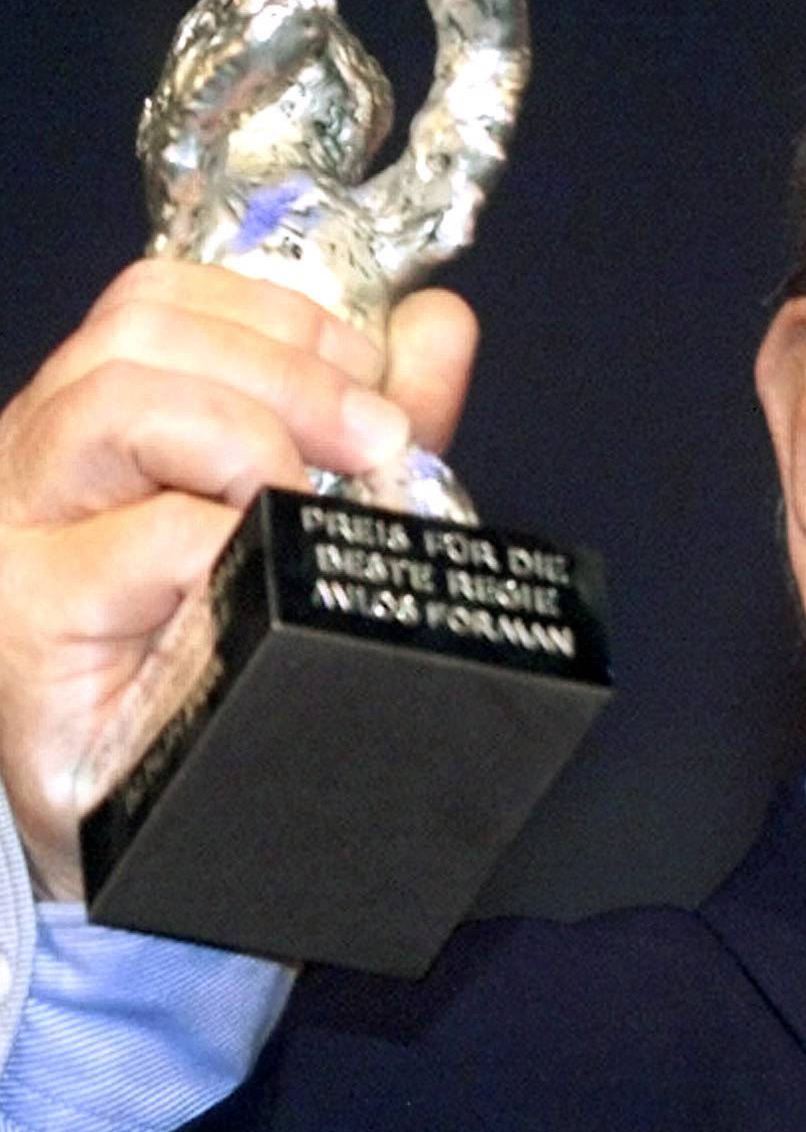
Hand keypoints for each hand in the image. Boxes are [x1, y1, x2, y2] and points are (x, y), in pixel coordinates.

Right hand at [0, 260, 476, 899]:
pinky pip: (148, 541)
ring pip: (119, 405)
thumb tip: (438, 324)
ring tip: (318, 504)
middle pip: (140, 332)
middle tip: (380, 443)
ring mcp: (21, 533)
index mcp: (98, 423)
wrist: (153, 831)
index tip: (379, 376)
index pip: (162, 300)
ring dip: (255, 435)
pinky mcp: (32, 617)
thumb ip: (365, 425)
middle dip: (290, 369)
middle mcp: (39, 459)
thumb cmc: (221, 671)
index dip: (283, 316)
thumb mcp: (306, 526)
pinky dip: (232, 542)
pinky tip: (269, 579)